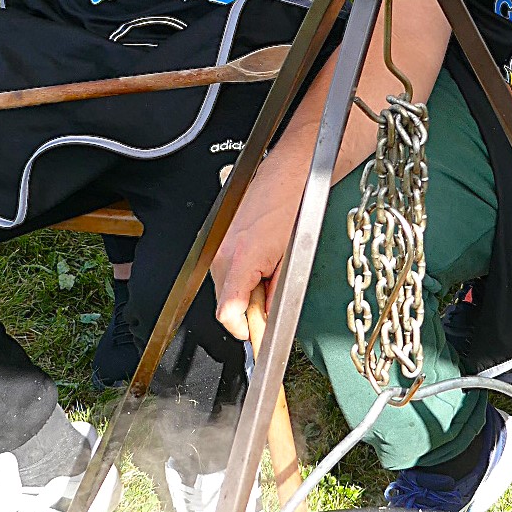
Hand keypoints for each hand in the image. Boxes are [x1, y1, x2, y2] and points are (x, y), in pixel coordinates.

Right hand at [212, 156, 305, 341]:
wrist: (289, 174)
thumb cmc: (294, 207)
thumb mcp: (293, 261)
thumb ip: (276, 296)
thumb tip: (269, 319)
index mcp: (239, 260)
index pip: (228, 312)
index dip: (245, 329)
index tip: (258, 336)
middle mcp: (222, 254)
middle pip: (225, 303)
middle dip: (248, 310)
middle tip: (274, 304)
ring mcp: (217, 246)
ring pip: (225, 287)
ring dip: (246, 291)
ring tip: (272, 271)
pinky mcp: (219, 239)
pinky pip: (225, 271)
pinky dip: (242, 275)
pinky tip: (263, 261)